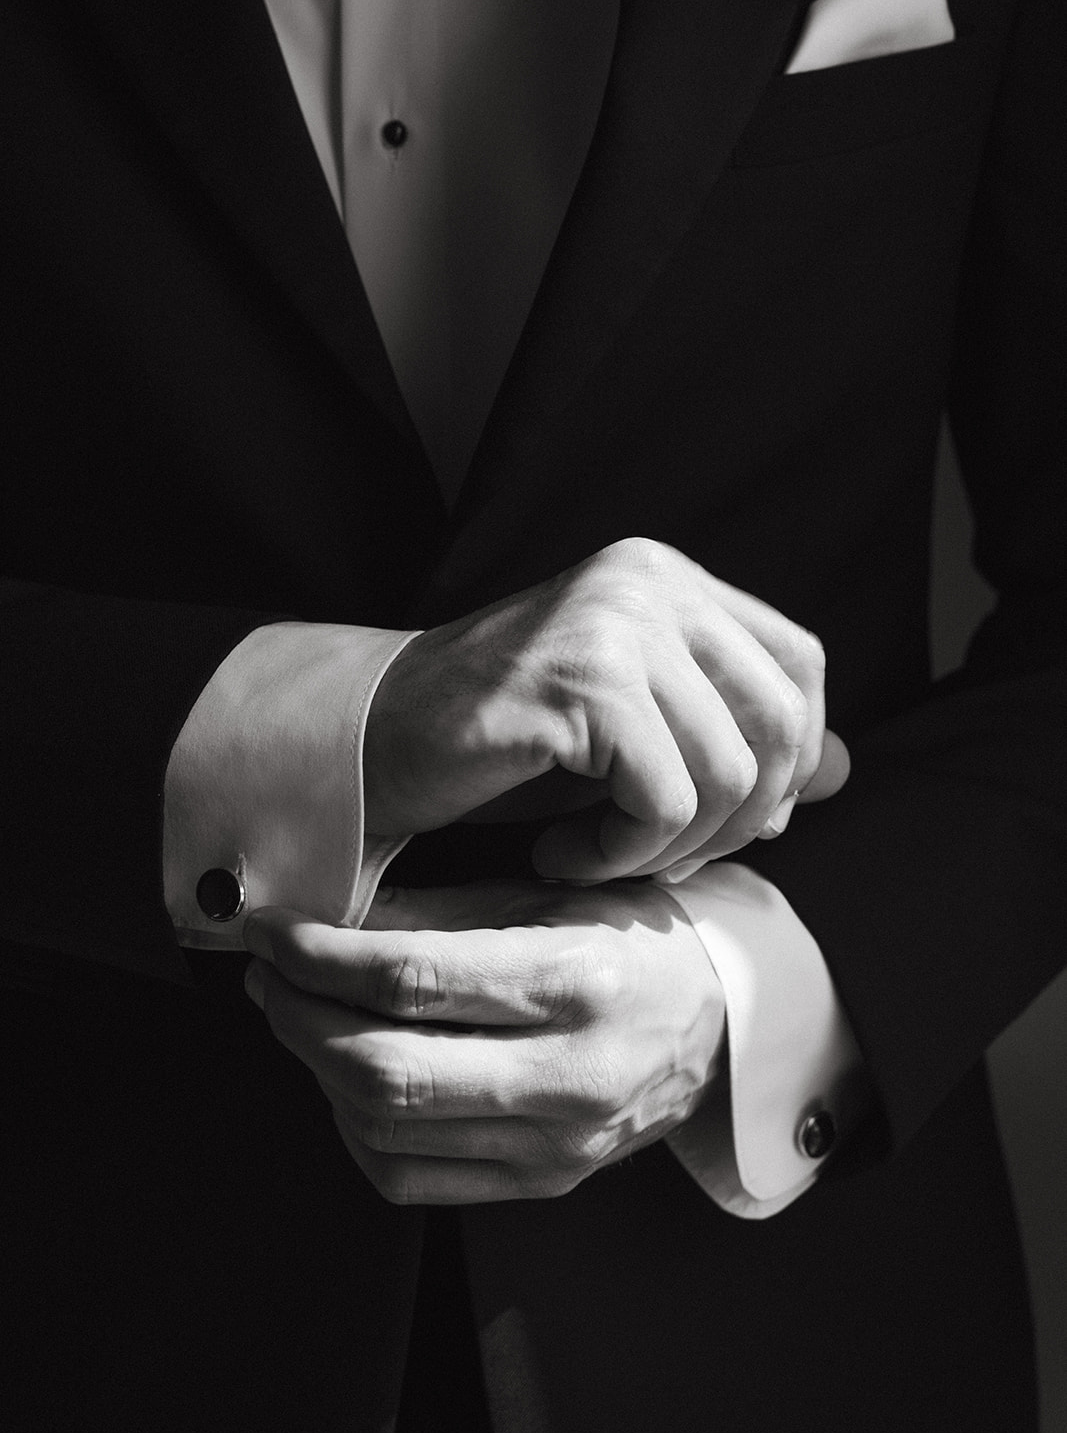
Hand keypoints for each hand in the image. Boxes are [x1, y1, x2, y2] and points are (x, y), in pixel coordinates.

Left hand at [242, 880, 725, 1205]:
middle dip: (298, 1019)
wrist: (718, 1025)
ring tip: (300, 1014)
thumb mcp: (547, 898)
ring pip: (386, 1130)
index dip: (318, 956)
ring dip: (315, 1069)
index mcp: (575, 982)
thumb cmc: (631, 942)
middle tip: (269, 976)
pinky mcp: (542, 1183)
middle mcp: (570, 1074)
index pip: (412, 981)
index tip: (273, 931)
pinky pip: (409, 1177)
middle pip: (386, 1072)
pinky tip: (345, 1077)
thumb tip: (324, 916)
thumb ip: (437, 910)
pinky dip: (353, 1128)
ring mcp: (557, 1144)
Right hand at [364, 537, 848, 880]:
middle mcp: (647, 580)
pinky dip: (623, 854)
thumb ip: (735, 739)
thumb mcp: (637, 734)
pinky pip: (665, 800)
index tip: (734, 818)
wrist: (372, 743)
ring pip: (727, 772)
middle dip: (742, 818)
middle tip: (665, 854)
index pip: (798, 665)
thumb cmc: (502, 744)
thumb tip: (848, 771)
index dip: (793, 756)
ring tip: (602, 856)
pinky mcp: (581, 682)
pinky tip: (562, 855)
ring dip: (673, 847)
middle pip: (778, 721)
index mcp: (667, 576)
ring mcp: (613, 623)